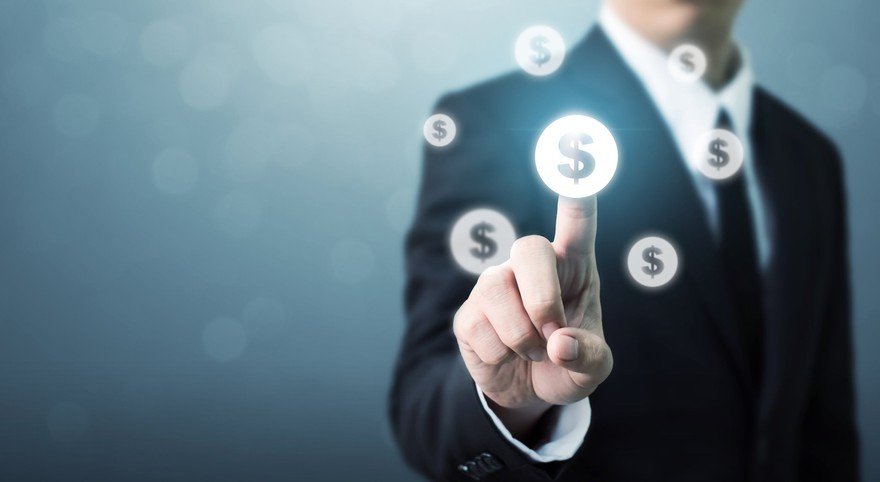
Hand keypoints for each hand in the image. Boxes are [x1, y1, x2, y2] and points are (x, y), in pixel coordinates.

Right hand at [453, 196, 611, 437]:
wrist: (528, 391)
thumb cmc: (568, 363)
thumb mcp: (593, 368)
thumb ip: (587, 356)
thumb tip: (558, 344)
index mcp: (573, 266)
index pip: (577, 222)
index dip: (577, 190)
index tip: (577, 147)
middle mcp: (531, 266)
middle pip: (529, 248)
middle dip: (542, 298)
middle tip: (553, 335)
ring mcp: (495, 285)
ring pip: (498, 291)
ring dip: (523, 337)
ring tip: (534, 351)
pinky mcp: (469, 313)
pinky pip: (481, 328)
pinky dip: (501, 355)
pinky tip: (507, 356)